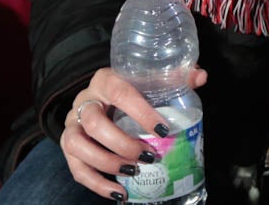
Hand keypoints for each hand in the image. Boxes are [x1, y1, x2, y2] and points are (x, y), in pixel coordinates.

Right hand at [60, 67, 209, 199]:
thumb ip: (175, 76)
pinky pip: (75, 168)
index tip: (163, 130)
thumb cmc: (132, 87)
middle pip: (94, 123)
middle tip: (148, 156)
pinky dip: (96, 184)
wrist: (101, 94)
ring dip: (106, 163)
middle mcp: (84, 100)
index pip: (121, 93)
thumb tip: (201, 76)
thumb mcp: (150, 79)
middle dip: (122, 144)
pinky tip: (118, 193)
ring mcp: (72, 123)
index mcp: (105, 80)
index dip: (141, 113)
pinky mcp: (67, 145)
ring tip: (133, 173)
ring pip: (77, 145)